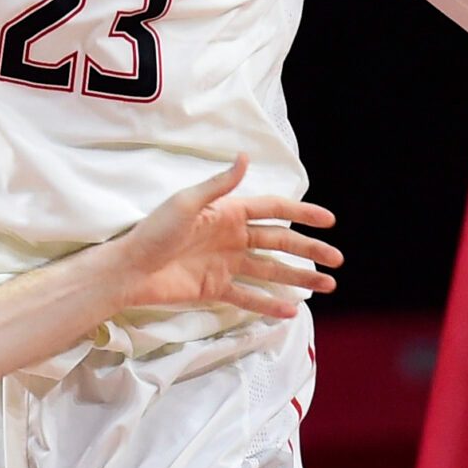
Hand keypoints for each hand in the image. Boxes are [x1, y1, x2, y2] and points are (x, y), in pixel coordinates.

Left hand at [117, 154, 339, 320]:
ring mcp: (226, 265)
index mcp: (228, 213)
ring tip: (327, 286)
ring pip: (271, 272)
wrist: (130, 270)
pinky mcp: (216, 289)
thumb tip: (246, 157)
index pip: (273, 211)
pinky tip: (292, 310)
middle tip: (337, 260)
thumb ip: (219, 185)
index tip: (328, 220)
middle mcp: (232, 238)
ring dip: (298, 279)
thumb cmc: (154, 232)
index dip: (301, 213)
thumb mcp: (186, 203)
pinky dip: (270, 304)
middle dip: (309, 250)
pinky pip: (249, 297)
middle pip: (280, 243)